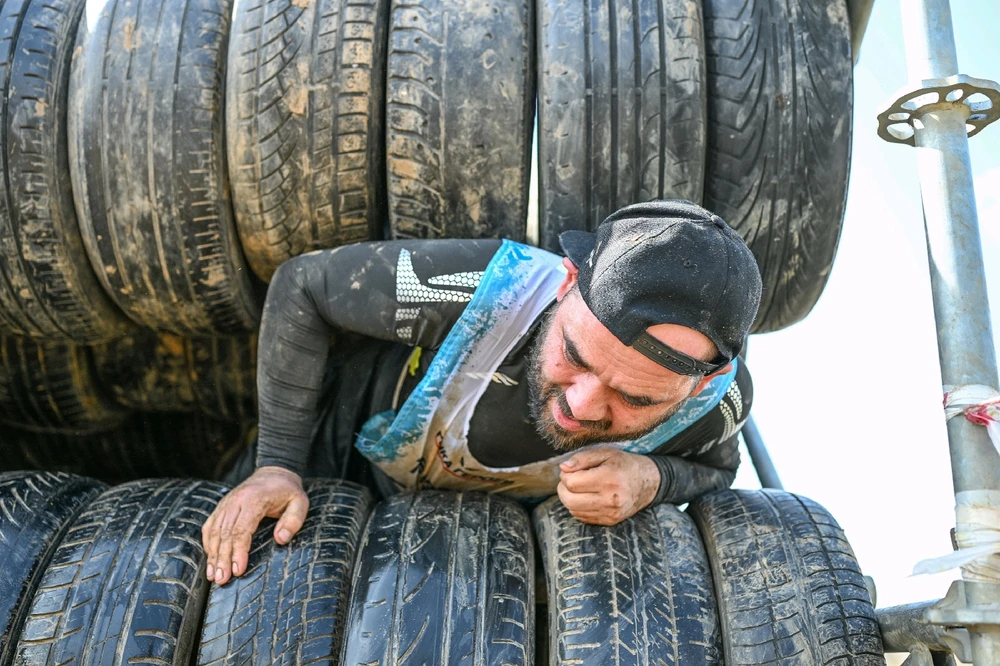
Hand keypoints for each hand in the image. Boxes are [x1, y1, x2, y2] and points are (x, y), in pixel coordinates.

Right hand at [201, 466, 308, 584]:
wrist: (273, 472)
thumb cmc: (287, 491)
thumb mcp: (300, 502)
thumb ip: (293, 520)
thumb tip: (281, 540)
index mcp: (254, 499)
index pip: (242, 529)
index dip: (238, 551)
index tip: (238, 570)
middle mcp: (235, 500)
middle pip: (225, 533)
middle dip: (222, 559)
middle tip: (221, 580)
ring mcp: (226, 503)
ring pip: (214, 531)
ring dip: (213, 555)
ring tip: (213, 576)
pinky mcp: (221, 507)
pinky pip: (210, 526)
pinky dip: (208, 544)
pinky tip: (210, 559)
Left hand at [557, 448, 659, 525]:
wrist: (647, 483)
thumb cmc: (624, 464)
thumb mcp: (605, 453)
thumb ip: (582, 458)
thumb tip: (563, 468)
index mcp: (609, 479)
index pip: (571, 483)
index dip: (565, 475)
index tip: (571, 470)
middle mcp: (610, 499)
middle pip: (569, 500)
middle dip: (563, 489)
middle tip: (569, 479)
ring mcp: (611, 513)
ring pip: (573, 510)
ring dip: (570, 498)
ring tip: (579, 487)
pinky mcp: (610, 521)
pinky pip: (582, 517)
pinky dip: (578, 507)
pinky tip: (586, 497)